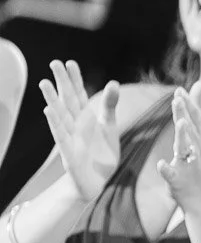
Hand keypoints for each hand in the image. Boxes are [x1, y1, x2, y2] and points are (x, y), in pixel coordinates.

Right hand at [38, 60, 118, 201]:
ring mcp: (71, 138)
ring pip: (60, 116)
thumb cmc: (101, 152)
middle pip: (68, 100)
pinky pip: (60, 136)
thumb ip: (110, 106)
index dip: (75, 79)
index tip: (69, 62)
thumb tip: (113, 82)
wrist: (97, 180)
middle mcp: (76, 125)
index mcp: (86, 118)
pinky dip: (55, 124)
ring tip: (44, 83)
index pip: (80, 94)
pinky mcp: (69, 153)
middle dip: (62, 83)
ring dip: (52, 100)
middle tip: (54, 63)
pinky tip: (48, 111)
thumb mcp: (109, 126)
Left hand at [156, 84, 200, 210]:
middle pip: (192, 129)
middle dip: (186, 113)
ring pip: (187, 149)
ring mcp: (189, 167)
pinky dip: (167, 170)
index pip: (195, 120)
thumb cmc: (199, 168)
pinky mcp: (180, 182)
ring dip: (185, 135)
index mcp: (198, 143)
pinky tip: (160, 164)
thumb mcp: (199, 139)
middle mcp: (197, 152)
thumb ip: (197, 114)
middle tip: (178, 96)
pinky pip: (172, 175)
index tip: (181, 89)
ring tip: (180, 122)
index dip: (189, 105)